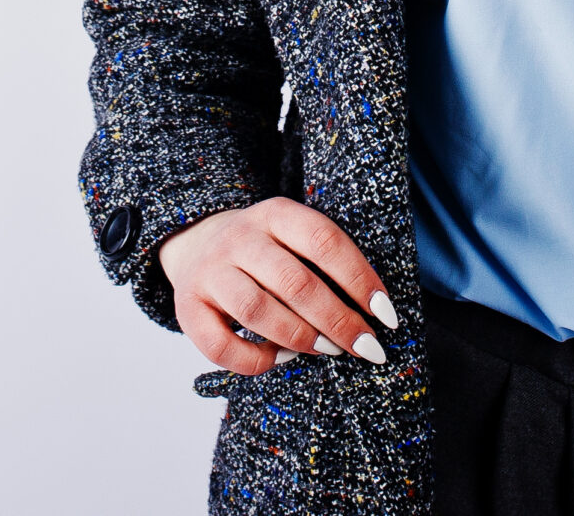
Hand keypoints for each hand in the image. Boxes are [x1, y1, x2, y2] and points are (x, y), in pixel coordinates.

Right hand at [155, 197, 398, 373]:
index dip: (359, 278)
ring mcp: (210, 271)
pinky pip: (221, 344)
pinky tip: (279, 358)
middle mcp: (240, 237)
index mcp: (275, 214)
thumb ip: (324, 264)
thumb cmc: (265, 251)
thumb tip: (373, 314)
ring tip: (328, 350)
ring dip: (300, 337)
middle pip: (294, 282)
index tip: (386, 315)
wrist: (196, 242)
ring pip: (257, 309)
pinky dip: (255, 359)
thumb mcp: (292, 237)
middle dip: (337, 320)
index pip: (323, 240)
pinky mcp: (188, 306)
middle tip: (365, 346)